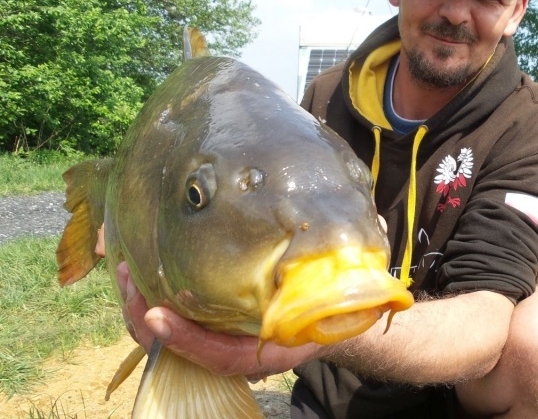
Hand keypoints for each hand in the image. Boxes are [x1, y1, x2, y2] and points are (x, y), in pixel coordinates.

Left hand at [116, 261, 323, 378]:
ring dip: (141, 308)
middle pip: (178, 352)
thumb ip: (297, 295)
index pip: (217, 357)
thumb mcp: (315, 300)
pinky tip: (137, 276)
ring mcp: (215, 344)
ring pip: (166, 341)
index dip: (185, 340)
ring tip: (126, 272)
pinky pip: (170, 323)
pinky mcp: (205, 330)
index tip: (156, 314)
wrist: (323, 318)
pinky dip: (149, 301)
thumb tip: (284, 268)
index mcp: (263, 354)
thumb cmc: (320, 306)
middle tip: (130, 280)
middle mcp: (233, 355)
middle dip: (146, 319)